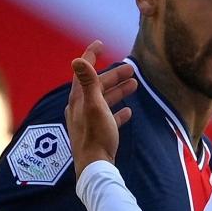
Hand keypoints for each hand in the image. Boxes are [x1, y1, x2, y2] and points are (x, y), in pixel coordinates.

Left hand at [65, 40, 137, 177]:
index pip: (83, 71)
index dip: (90, 56)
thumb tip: (76, 59)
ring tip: (134, 85)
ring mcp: (87, 121)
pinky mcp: (96, 133)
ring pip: (104, 100)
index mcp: (78, 99)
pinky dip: (117, 111)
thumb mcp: (94, 106)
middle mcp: (80, 108)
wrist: (95, 167)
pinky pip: (108, 117)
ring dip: (118, 91)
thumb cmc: (96, 135)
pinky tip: (128, 112)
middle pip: (97, 86)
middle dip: (113, 76)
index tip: (100, 43)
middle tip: (131, 69)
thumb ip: (88, 82)